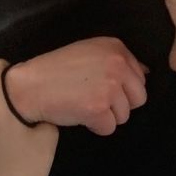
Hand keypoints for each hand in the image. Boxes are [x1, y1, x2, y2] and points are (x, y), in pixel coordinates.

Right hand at [4, 37, 147, 135]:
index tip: (98, 85)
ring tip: (83, 103)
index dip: (121, 88)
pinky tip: (79, 113)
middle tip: (93, 98)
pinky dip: (95, 127)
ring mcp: (109, 86)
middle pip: (139, 99)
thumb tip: (146, 73)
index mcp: (116, 47)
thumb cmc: (58, 70)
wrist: (29, 86)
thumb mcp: (90, 52)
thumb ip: (119, 61)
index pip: (140, 78)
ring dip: (105, 116)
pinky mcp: (99, 108)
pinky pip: (109, 128)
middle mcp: (117, 64)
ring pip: (125, 116)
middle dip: (119, 105)